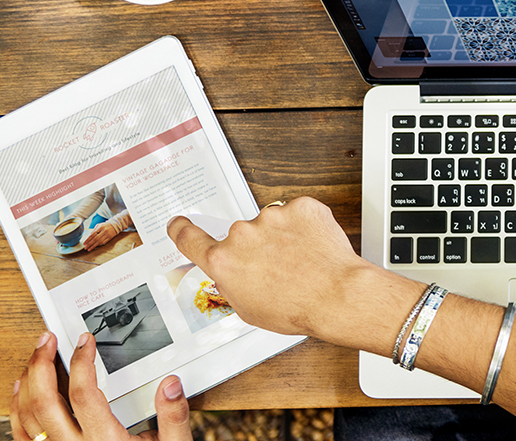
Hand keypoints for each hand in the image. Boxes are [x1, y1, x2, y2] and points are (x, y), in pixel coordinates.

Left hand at [11, 332, 188, 440]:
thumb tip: (170, 384)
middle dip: (41, 364)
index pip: (84, 393)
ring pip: (26, 416)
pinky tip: (21, 393)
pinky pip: (21, 435)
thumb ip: (174, 417)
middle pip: (44, 400)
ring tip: (34, 359)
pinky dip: (16, 410)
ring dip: (26, 383)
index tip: (85, 342)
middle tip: (47, 340)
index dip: (82, 361)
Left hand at [79, 222, 120, 249]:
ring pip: (99, 242)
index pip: (92, 234)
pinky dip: (99, 245)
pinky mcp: (110, 237)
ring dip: (93, 246)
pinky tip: (95, 247)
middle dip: (89, 244)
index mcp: (100, 227)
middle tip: (85, 248)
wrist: (115, 225)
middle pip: (95, 239)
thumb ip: (94, 230)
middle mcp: (104, 231)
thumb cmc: (105, 225)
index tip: (84, 244)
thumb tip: (89, 237)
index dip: (88, 240)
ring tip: (89, 249)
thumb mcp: (99, 225)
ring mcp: (107, 234)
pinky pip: (103, 242)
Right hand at [167, 197, 408, 351]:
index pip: (189, 238)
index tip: (178, 223)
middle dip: (257, 248)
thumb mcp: (248, 309)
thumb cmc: (296, 308)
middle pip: (242, 236)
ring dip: (282, 236)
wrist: (336, 294)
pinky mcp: (300, 206)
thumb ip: (232, 283)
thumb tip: (233, 274)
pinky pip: (297, 213)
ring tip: (302, 260)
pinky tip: (313, 246)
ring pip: (272, 223)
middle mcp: (242, 234)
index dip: (181, 230)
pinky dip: (305, 226)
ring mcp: (272, 216)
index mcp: (223, 261)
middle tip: (279, 267)